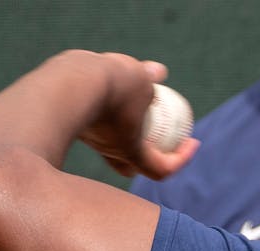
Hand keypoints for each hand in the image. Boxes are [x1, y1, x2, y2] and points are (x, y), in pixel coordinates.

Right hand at [73, 53, 198, 178]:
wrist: (67, 81)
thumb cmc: (112, 87)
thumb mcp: (140, 78)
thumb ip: (150, 79)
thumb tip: (159, 72)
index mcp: (131, 152)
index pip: (161, 170)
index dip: (181, 160)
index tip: (192, 141)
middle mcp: (108, 150)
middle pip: (129, 165)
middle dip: (145, 156)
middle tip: (159, 137)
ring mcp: (88, 137)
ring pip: (109, 138)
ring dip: (125, 124)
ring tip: (132, 96)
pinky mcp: (73, 120)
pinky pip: (94, 117)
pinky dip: (105, 105)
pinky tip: (108, 81)